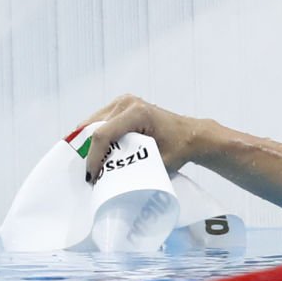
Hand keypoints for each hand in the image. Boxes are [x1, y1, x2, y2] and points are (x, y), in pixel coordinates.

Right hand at [79, 95, 200, 182]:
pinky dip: (98, 138)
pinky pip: (100, 122)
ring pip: (92, 124)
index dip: (94, 157)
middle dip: (89, 152)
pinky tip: (103, 153)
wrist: (191, 134)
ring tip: (97, 165)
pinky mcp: (121, 105)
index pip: (103, 135)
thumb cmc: (179, 147)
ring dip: (91, 144)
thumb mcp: (157, 161)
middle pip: (93, 128)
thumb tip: (109, 179)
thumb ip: (133, 167)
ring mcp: (123, 101)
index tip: (93, 176)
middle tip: (93, 174)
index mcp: (137, 114)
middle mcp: (127, 103)